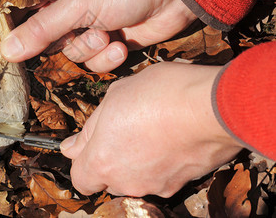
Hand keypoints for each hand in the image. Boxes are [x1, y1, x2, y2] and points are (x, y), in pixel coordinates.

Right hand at [1, 0, 196, 71]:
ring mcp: (89, 23)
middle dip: (67, 41)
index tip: (15, 46)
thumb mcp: (78, 5)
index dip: (20, 29)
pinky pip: (94, 60)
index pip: (25, 10)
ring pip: (72, 53)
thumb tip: (6, 50)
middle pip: (47, 39)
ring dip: (91, 49)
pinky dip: (107, 57)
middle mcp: (69, 4)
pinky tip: (121, 44)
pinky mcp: (108, 40)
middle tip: (84, 31)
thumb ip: (42, 30)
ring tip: (108, 34)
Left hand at [60, 62, 242, 196]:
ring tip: (150, 131)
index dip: (84, 162)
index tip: (92, 145)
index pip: (81, 179)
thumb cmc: (159, 94)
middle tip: (124, 130)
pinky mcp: (181, 184)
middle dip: (112, 159)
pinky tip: (170, 138)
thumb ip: (89, 129)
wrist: (210, 106)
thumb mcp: (113, 97)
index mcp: (102, 161)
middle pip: (109, 179)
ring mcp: (155, 185)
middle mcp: (126, 182)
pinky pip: (162, 177)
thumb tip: (70, 147)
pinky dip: (161, 163)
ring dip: (137, 161)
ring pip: (136, 178)